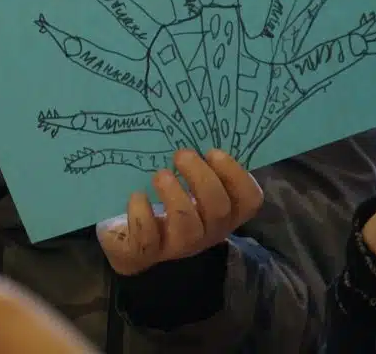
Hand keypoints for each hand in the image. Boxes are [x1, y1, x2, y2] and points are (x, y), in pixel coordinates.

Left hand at [96, 149, 262, 274]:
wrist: (127, 238)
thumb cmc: (161, 199)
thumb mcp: (183, 181)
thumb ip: (196, 162)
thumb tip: (194, 123)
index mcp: (222, 211)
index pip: (248, 200)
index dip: (237, 175)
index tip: (213, 151)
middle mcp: (206, 231)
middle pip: (219, 210)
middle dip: (202, 178)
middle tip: (181, 154)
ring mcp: (177, 245)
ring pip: (188, 225)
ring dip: (174, 196)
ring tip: (160, 175)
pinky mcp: (145, 252)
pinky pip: (148, 240)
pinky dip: (142, 215)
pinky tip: (137, 196)